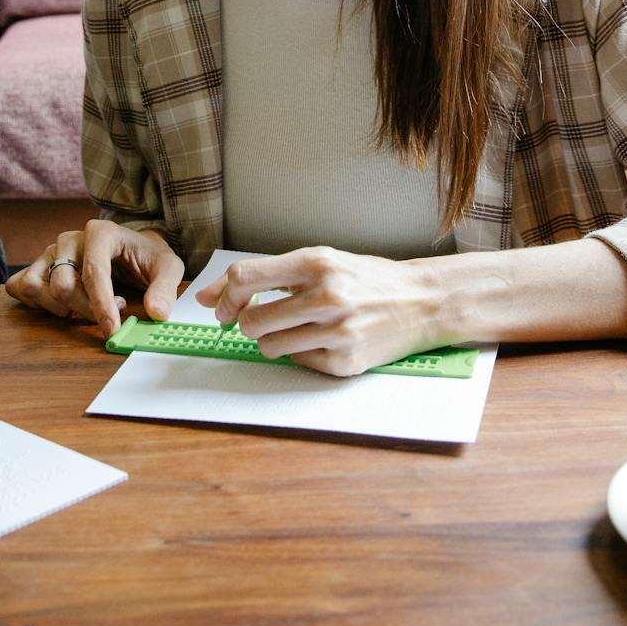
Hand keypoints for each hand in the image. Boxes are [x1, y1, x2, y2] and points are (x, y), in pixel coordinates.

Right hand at [5, 219, 183, 333]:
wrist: (131, 247)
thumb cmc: (146, 256)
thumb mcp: (168, 267)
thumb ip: (165, 289)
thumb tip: (157, 313)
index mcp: (101, 232)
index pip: (93, 273)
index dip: (100, 305)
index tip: (111, 329)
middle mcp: (71, 239)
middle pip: (63, 286)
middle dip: (85, 311)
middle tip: (108, 316)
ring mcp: (51, 251)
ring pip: (39, 288)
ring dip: (61, 309)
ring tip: (86, 307)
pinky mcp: (38, 265)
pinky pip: (21, 287)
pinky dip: (39, 304)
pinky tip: (65, 306)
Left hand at [193, 246, 447, 376]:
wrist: (422, 301)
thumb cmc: (363, 279)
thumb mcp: (319, 263)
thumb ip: (263, 276)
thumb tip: (204, 299)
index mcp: (316, 262)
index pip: (244, 277)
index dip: (223, 296)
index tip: (223, 307)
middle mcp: (327, 296)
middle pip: (251, 320)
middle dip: (247, 323)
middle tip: (263, 319)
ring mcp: (338, 332)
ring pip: (268, 347)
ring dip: (271, 341)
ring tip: (295, 329)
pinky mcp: (346, 362)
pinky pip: (297, 363)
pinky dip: (301, 354)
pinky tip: (323, 340)